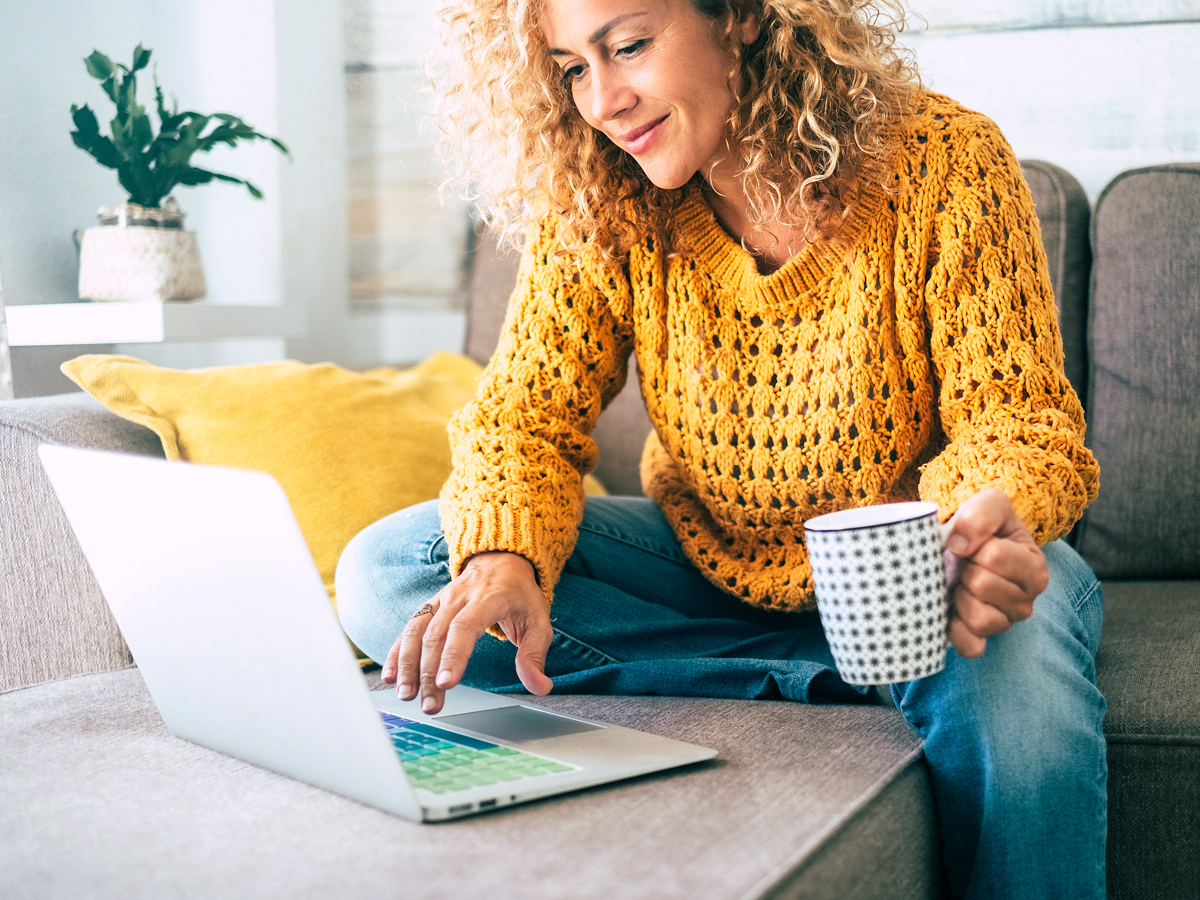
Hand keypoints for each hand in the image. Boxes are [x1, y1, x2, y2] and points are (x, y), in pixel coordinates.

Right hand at [380, 551, 553, 713]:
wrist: (501, 560)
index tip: (446, 683)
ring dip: (408, 664)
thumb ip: (535, 656)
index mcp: (488, 598)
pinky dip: (396, 652)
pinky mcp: (429, 607)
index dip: (454, 655)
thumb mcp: (538, 622)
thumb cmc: (520, 596)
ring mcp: (441, 600)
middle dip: (429, 672)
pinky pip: (409, 628)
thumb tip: (540, 688)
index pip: (466, 626)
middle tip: (429, 705)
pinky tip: (391, 676)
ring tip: (406, 695)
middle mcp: (459, 597)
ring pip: (417, 631)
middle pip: (437, 635)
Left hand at [943, 489, 1048, 658]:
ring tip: (960, 583)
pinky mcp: (982, 640)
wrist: (963, 545)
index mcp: (1034, 567)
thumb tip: (958, 544)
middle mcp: (1027, 600)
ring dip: (960, 596)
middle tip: (964, 563)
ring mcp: (1005, 623)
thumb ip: (981, 514)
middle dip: (964, 569)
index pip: (994, 556)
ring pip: (979, 618)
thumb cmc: (981, 527)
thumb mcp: (990, 504)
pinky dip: (954, 629)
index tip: (973, 543)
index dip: (973, 545)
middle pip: (982, 585)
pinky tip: (951, 608)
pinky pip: (970, 646)